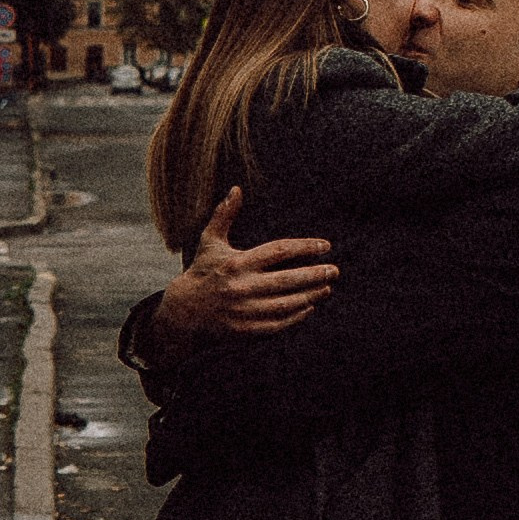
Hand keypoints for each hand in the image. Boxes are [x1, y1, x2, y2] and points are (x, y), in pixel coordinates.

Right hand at [150, 188, 338, 350]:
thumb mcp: (210, 241)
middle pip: (288, 280)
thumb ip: (224, 215)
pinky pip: (279, 323)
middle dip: (315, 274)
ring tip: (326, 287)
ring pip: (287, 303)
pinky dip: (296, 316)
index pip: (280, 251)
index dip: (305, 248)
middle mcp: (243, 286)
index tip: (325, 246)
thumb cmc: (201, 271)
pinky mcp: (247, 330)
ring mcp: (245, 310)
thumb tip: (236, 189)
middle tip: (335, 270)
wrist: (183, 312)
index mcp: (238, 263)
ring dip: (310, 295)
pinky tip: (309, 306)